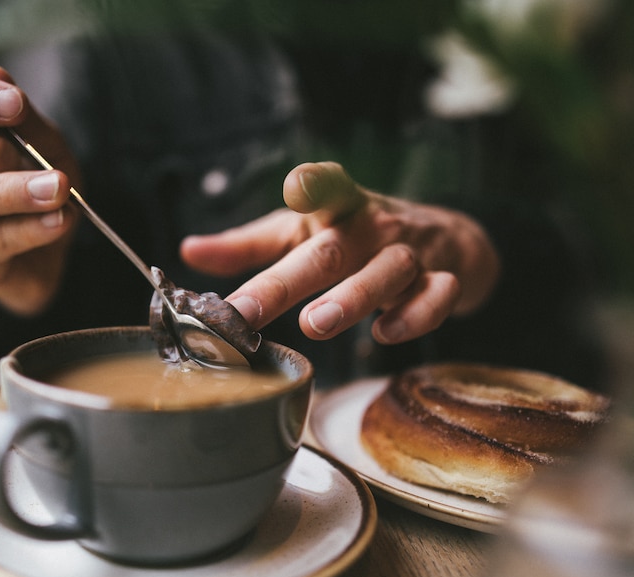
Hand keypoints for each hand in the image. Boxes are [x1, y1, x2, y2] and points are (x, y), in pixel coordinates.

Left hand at [180, 162, 500, 343]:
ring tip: (314, 325)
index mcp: (337, 208)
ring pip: (387, 271)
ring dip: (352, 298)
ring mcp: (410, 253)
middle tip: (250, 311)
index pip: (328, 186)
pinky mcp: (443, 281)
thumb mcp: (301, 234)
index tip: (295, 188)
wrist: (445, 241)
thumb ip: (248, 247)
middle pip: (333, 250)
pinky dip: (416, 315)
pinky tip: (385, 335)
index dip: (314, 184)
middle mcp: (372, 227)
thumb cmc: (353, 238)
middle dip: (290, 280)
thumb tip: (188, 252)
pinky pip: (437, 297)